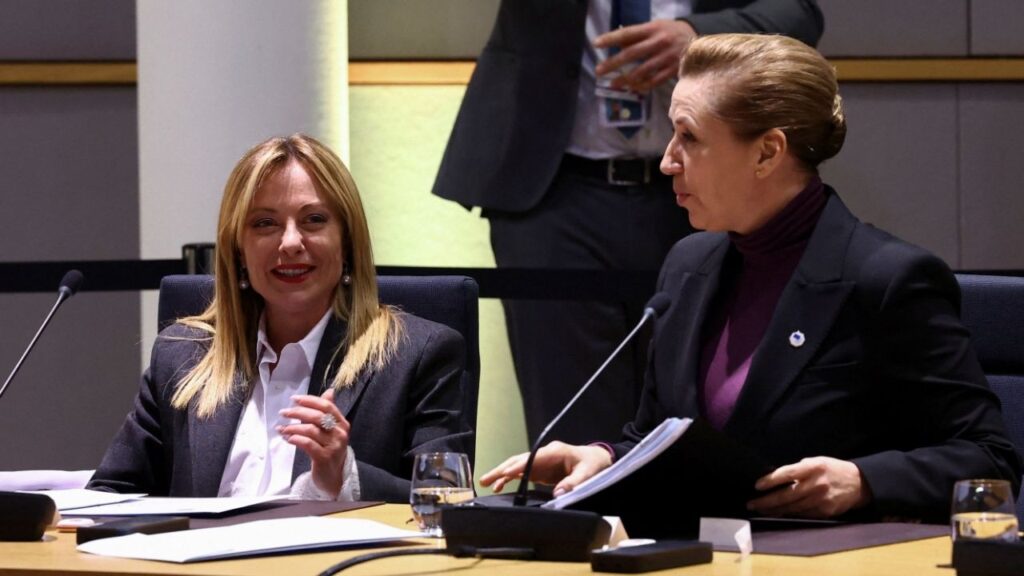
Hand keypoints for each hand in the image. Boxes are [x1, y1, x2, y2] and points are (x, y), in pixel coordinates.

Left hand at [278, 388, 350, 496]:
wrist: (335, 478)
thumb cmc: (330, 451)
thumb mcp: (332, 431)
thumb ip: (328, 412)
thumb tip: (329, 391)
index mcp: (342, 424)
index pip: (326, 406)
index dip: (309, 400)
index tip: (294, 399)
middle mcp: (339, 433)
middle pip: (317, 416)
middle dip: (298, 412)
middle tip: (284, 413)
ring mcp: (333, 446)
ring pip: (310, 430)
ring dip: (293, 427)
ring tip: (282, 429)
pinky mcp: (324, 458)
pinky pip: (307, 444)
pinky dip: (295, 439)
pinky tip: (288, 439)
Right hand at [479, 442, 612, 496]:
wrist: (597, 460)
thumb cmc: (593, 464)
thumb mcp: (588, 473)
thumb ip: (573, 482)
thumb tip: (558, 493)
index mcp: (554, 452)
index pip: (532, 458)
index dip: (518, 466)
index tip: (505, 473)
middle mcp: (543, 454)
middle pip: (518, 460)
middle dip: (501, 469)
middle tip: (485, 479)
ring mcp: (540, 462)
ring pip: (516, 466)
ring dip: (501, 473)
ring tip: (486, 483)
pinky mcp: (540, 470)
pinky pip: (521, 473)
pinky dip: (510, 478)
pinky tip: (500, 486)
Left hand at [594, 19, 696, 92]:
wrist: (700, 42)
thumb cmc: (672, 33)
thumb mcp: (656, 28)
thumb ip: (639, 36)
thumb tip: (618, 44)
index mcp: (653, 29)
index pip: (628, 34)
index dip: (611, 38)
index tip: (596, 44)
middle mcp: (659, 42)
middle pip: (631, 54)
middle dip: (613, 63)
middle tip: (599, 71)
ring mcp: (666, 57)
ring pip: (641, 71)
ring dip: (624, 79)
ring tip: (613, 84)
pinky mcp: (673, 70)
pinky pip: (653, 81)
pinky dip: (641, 86)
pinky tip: (632, 88)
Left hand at [747, 457, 871, 518]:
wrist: (858, 484)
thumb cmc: (832, 469)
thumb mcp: (816, 461)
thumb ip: (798, 469)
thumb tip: (776, 477)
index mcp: (813, 467)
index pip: (787, 473)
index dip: (771, 480)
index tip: (757, 486)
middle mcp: (816, 484)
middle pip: (787, 495)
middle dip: (767, 501)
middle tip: (752, 504)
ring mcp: (821, 500)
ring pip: (792, 508)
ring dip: (774, 510)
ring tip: (761, 510)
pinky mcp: (825, 512)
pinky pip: (802, 514)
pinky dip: (789, 514)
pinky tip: (778, 513)